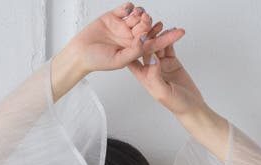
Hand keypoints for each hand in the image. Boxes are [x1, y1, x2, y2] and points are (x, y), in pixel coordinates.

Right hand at [65, 3, 184, 74]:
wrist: (80, 52)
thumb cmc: (98, 61)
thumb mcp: (120, 60)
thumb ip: (134, 51)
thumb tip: (146, 40)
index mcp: (135, 51)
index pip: (155, 43)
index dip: (168, 37)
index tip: (181, 32)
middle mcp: (130, 38)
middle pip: (147, 27)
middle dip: (149, 23)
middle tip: (145, 21)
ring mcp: (122, 27)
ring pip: (138, 16)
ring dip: (140, 14)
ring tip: (136, 16)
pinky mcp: (113, 16)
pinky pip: (126, 8)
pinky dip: (128, 6)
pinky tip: (127, 10)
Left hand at [125, 24, 204, 116]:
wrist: (192, 106)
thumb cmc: (177, 104)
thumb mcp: (163, 92)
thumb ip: (155, 76)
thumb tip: (151, 58)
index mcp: (144, 78)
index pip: (134, 60)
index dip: (133, 48)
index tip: (135, 36)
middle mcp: (151, 69)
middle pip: (145, 50)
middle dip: (146, 36)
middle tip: (147, 24)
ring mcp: (161, 64)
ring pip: (157, 45)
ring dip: (158, 35)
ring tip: (160, 24)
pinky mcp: (172, 61)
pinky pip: (169, 47)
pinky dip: (170, 38)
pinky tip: (171, 30)